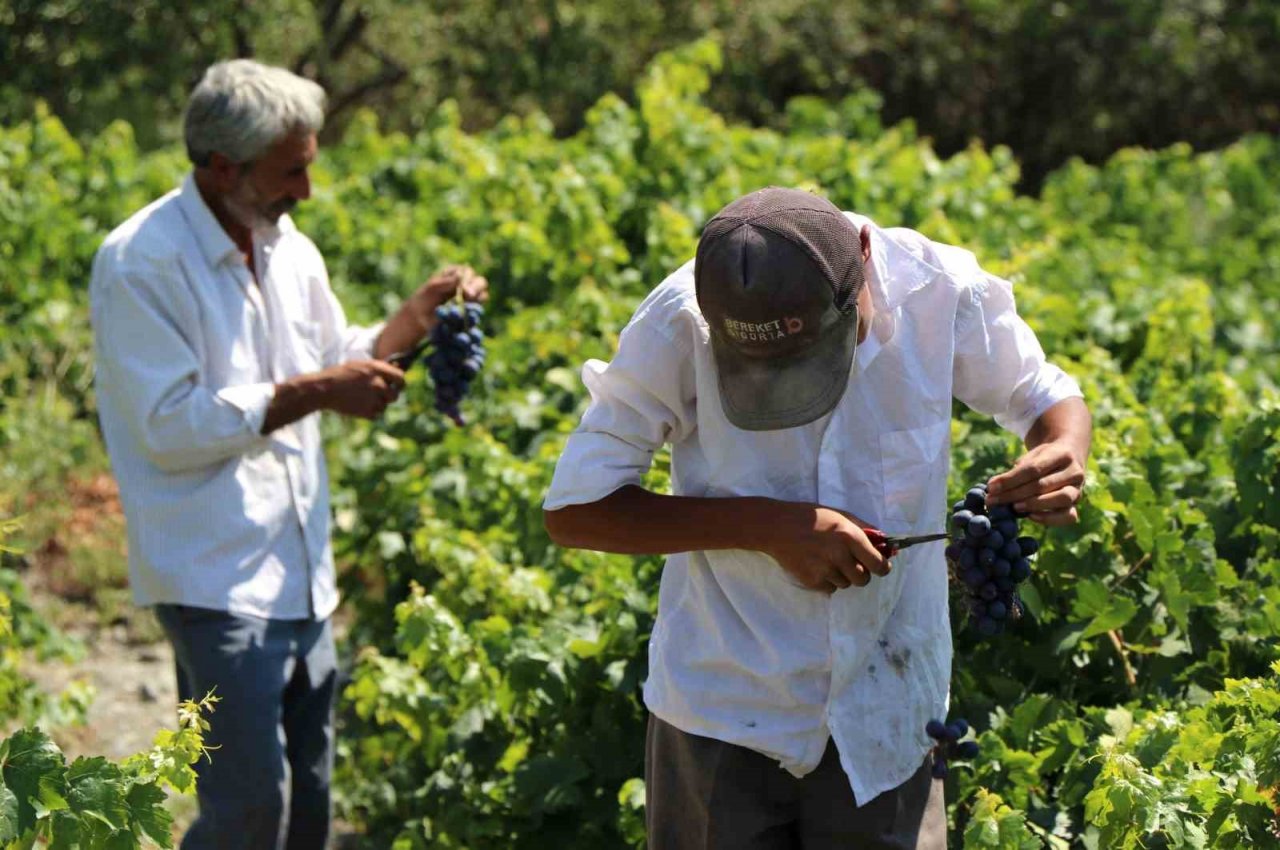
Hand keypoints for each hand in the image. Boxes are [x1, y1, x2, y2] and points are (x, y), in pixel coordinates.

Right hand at [308, 359, 405, 418]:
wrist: (324, 389)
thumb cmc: (340, 375)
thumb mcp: (360, 365)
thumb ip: (378, 369)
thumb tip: (396, 371)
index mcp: (376, 369)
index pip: (401, 378)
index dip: (400, 383)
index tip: (398, 386)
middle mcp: (378, 383)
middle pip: (395, 395)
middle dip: (389, 397)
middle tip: (379, 396)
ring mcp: (373, 398)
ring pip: (384, 406)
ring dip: (377, 405)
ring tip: (362, 399)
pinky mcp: (367, 411)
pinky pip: (376, 415)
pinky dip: (370, 413)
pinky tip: (358, 406)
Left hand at [404, 264, 489, 328]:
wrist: (421, 317)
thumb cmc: (424, 299)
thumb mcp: (432, 288)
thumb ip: (445, 282)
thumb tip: (460, 275)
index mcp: (456, 273)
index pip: (469, 272)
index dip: (469, 280)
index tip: (465, 290)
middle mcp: (466, 283)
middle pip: (481, 282)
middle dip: (476, 289)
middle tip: (469, 296)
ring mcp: (470, 297)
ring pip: (483, 295)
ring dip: (478, 300)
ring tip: (468, 306)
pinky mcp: (471, 310)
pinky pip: (479, 310)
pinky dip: (475, 312)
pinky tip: (468, 315)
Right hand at [761, 505, 890, 592]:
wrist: (777, 527)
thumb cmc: (811, 517)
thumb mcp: (840, 515)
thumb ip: (865, 529)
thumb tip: (886, 543)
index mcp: (849, 536)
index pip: (878, 564)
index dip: (882, 568)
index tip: (881, 567)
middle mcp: (839, 555)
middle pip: (863, 579)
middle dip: (860, 573)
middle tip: (850, 563)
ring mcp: (824, 570)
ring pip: (846, 584)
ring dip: (842, 576)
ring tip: (827, 560)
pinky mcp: (811, 580)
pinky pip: (830, 589)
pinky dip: (827, 581)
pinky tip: (817, 565)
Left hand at [985, 442, 1085, 525]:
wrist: (1069, 458)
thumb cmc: (1043, 459)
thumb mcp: (1031, 457)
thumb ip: (1015, 471)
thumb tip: (993, 488)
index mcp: (1061, 454)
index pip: (1033, 469)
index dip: (1010, 480)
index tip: (991, 487)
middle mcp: (1074, 471)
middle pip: (1042, 485)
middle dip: (1014, 494)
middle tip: (993, 501)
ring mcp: (1078, 488)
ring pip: (1061, 499)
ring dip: (1033, 504)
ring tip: (1014, 507)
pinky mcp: (1077, 504)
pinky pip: (1068, 516)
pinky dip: (1050, 518)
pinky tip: (1031, 516)